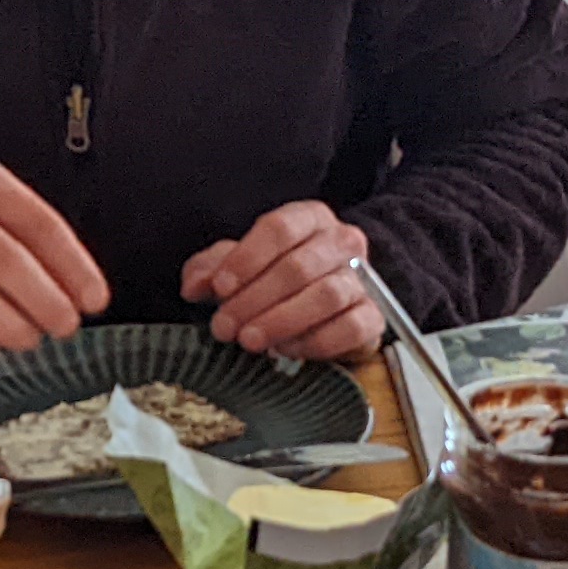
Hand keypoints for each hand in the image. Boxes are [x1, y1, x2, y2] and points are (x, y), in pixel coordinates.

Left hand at [182, 202, 379, 358]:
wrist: (326, 311)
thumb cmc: (277, 280)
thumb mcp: (240, 267)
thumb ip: (213, 269)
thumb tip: (193, 286)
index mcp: (309, 219)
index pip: (280, 228)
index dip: (246, 259)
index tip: (220, 289)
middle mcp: (342, 242)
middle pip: (299, 266)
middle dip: (255, 299)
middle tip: (225, 327)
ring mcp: (362, 279)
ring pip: (327, 295)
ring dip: (281, 321)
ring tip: (250, 340)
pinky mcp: (373, 317)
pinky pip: (351, 328)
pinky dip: (315, 341)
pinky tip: (286, 350)